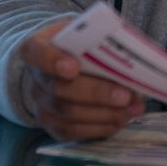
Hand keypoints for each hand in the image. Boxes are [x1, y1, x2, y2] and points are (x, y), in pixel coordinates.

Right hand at [20, 19, 144, 140]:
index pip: (37, 53)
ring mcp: (40, 104)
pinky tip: (120, 121)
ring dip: (104, 114)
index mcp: (37, 47)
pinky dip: (100, 128)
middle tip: (125, 96)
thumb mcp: (83, 33)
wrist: (60, 64)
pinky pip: (73, 131)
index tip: (73, 67)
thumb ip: (99, 43)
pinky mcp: (52, 125)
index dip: (53, 61)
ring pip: (68, 114)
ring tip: (132, 109)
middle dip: (96, 93)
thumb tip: (130, 63)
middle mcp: (34, 78)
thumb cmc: (76, 45)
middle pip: (60, 88)